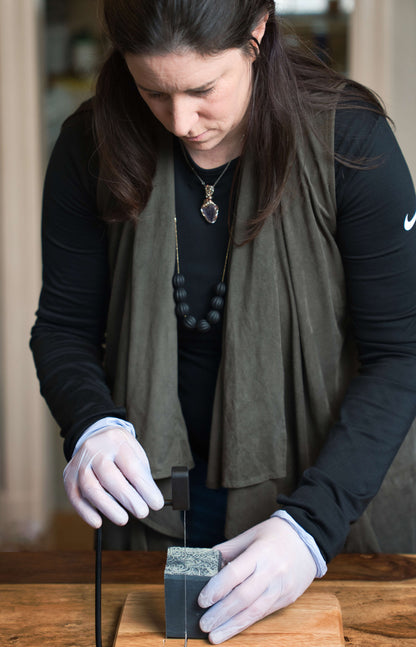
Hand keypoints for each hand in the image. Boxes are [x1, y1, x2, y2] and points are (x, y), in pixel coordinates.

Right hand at [63, 427, 163, 527]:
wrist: (95, 435)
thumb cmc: (119, 448)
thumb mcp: (135, 451)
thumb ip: (142, 473)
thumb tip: (150, 498)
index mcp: (115, 441)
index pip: (131, 467)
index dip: (145, 488)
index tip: (156, 503)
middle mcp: (95, 450)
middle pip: (110, 476)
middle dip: (128, 498)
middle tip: (142, 512)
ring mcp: (79, 463)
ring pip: (90, 488)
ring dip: (108, 508)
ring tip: (123, 519)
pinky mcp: (69, 476)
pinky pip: (75, 496)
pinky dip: (86, 512)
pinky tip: (98, 521)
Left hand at [198, 516, 316, 643]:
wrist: (309, 539)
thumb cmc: (277, 534)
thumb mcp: (250, 534)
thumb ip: (229, 549)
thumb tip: (207, 562)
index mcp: (260, 552)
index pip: (235, 574)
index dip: (216, 589)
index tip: (202, 600)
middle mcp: (272, 572)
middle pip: (243, 597)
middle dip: (221, 614)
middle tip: (204, 624)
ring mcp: (281, 587)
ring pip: (254, 611)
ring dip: (232, 626)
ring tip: (215, 635)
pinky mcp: (287, 598)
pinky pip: (264, 613)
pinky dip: (247, 623)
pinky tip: (233, 628)